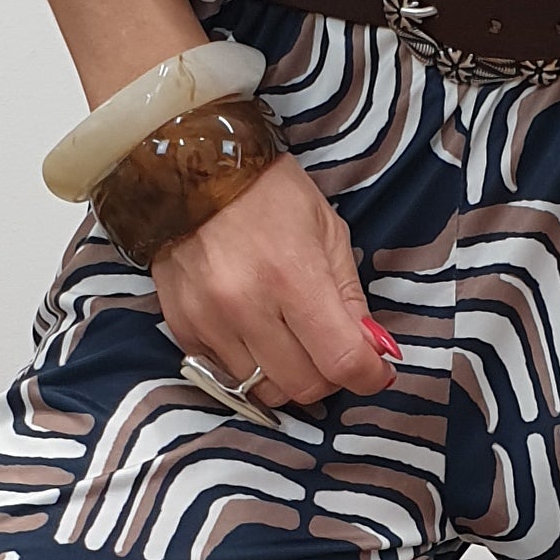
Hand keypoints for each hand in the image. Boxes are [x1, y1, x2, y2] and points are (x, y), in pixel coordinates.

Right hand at [151, 151, 393, 408]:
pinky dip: (250, 366)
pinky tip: (255, 333)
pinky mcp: (183, 328)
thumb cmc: (269, 194)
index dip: (369, 375)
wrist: (190, 169)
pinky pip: (227, 376)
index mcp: (293, 275)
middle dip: (330, 377)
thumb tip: (370, 351)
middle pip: (304, 386)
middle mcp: (247, 306)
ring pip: (264, 390)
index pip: (341, 359)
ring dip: (288, 376)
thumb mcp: (328, 231)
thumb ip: (350, 297)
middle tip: (332, 350)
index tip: (377, 371)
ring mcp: (209, 321)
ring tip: (291, 341)